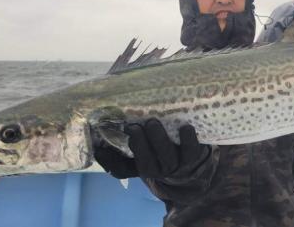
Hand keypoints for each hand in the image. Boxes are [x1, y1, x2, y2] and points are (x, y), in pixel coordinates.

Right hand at [94, 119, 209, 179]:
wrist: (192, 169)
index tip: (106, 141)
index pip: (122, 169)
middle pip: (146, 162)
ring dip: (159, 140)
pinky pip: (191, 151)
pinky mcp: (194, 157)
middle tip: (134, 126)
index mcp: (141, 166)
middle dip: (139, 143)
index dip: (112, 159)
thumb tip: (100, 131)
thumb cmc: (162, 150)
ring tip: (153, 123)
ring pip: (167, 157)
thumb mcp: (143, 151)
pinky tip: (185, 127)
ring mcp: (176, 165)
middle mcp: (157, 169)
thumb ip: (123, 143)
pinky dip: (188, 140)